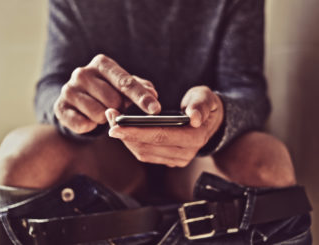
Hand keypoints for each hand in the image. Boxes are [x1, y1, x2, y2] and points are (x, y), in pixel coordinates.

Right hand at [54, 54, 160, 133]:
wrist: (77, 101)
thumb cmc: (107, 91)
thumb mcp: (124, 86)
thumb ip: (140, 88)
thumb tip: (153, 94)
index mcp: (102, 64)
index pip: (125, 82)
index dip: (142, 97)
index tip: (155, 109)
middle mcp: (82, 73)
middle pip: (113, 100)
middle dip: (120, 109)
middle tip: (117, 108)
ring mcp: (68, 90)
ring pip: (99, 114)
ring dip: (105, 119)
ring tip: (101, 112)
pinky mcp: (59, 107)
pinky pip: (83, 125)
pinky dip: (90, 126)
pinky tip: (89, 119)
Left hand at [106, 86, 223, 166]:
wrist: (210, 121)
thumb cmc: (205, 105)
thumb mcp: (206, 98)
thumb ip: (200, 105)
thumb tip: (193, 118)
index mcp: (195, 137)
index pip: (161, 136)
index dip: (136, 131)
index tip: (115, 125)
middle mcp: (186, 153)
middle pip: (148, 147)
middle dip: (125, 134)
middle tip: (109, 119)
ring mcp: (177, 159)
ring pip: (144, 153)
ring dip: (126, 139)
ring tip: (113, 121)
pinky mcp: (169, 159)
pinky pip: (146, 154)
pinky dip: (132, 143)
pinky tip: (124, 130)